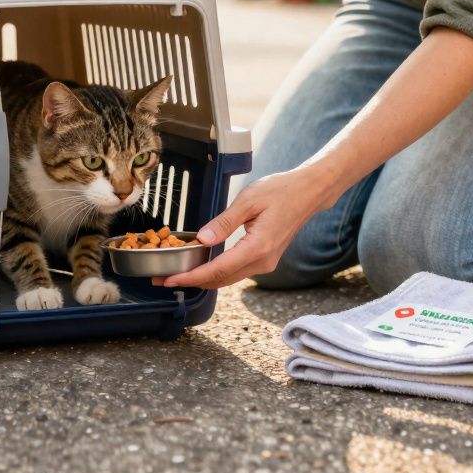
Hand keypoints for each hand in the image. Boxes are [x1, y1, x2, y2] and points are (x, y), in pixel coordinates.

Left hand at [156, 167, 334, 290]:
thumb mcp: (249, 200)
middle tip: (162, 279)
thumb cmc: (281, 191)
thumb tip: (202, 240)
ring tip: (176, 274)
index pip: (218, 270)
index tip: (170, 279)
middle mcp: (262, 261)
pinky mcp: (265, 259)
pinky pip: (236, 271)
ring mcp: (265, 263)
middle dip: (190, 281)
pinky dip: (215, 271)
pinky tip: (200, 264)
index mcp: (258, 248)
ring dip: (202, 278)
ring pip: (227, 278)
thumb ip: (224, 222)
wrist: (309, 193)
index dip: (191, 277)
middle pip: (220, 280)